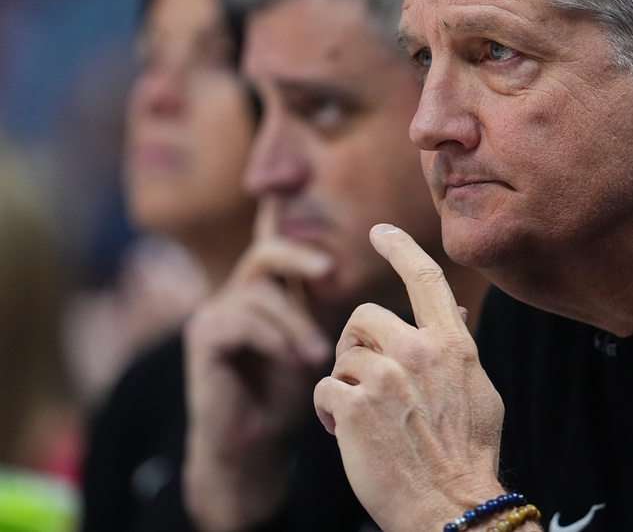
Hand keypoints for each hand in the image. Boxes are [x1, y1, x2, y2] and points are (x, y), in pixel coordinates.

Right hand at [182, 200, 333, 530]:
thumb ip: (336, 310)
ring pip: (259, 292)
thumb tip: (395, 279)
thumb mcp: (321, 343)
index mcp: (268, 291)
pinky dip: (273, 338)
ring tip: (318, 356)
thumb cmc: (291, 395)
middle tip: (329, 271)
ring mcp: (215, 313)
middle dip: (299, 257)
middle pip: (265, 252)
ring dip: (294, 322)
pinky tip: (296, 362)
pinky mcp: (202, 338)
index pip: (279, 244)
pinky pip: (240, 320)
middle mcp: (237, 294)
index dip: (292, 222)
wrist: (254, 445)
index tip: (325, 221)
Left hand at [313, 224, 504, 531]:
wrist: (450, 506)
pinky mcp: (353, 406)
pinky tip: (345, 433)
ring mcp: (385, 377)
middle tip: (363, 377)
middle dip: (356, 343)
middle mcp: (419, 351)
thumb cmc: (467, 454)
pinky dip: (328, 411)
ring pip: (342, 355)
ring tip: (360, 416)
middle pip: (365, 315)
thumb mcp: (478, 392)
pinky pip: (323, 388)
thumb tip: (455, 313)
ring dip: (345, 382)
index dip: (401, 247)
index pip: (425, 278)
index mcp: (452, 344)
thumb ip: (459, 350)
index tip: (381, 231)